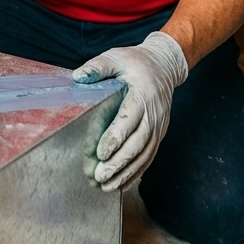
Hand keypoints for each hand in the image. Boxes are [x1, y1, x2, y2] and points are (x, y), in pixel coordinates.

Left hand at [72, 31, 188, 190]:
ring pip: (144, 154)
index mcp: (143, 93)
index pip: (130, 119)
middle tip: (100, 176)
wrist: (165, 66)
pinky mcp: (158, 134)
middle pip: (138, 143)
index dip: (116, 137)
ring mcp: (159, 126)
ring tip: (107, 186)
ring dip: (127, 173)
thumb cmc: (136, 62)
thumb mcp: (116, 57)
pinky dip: (136, 172)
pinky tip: (121, 184)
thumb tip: (78, 76)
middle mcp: (154, 113)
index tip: (101, 153)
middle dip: (119, 162)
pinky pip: (149, 156)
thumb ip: (98, 67)